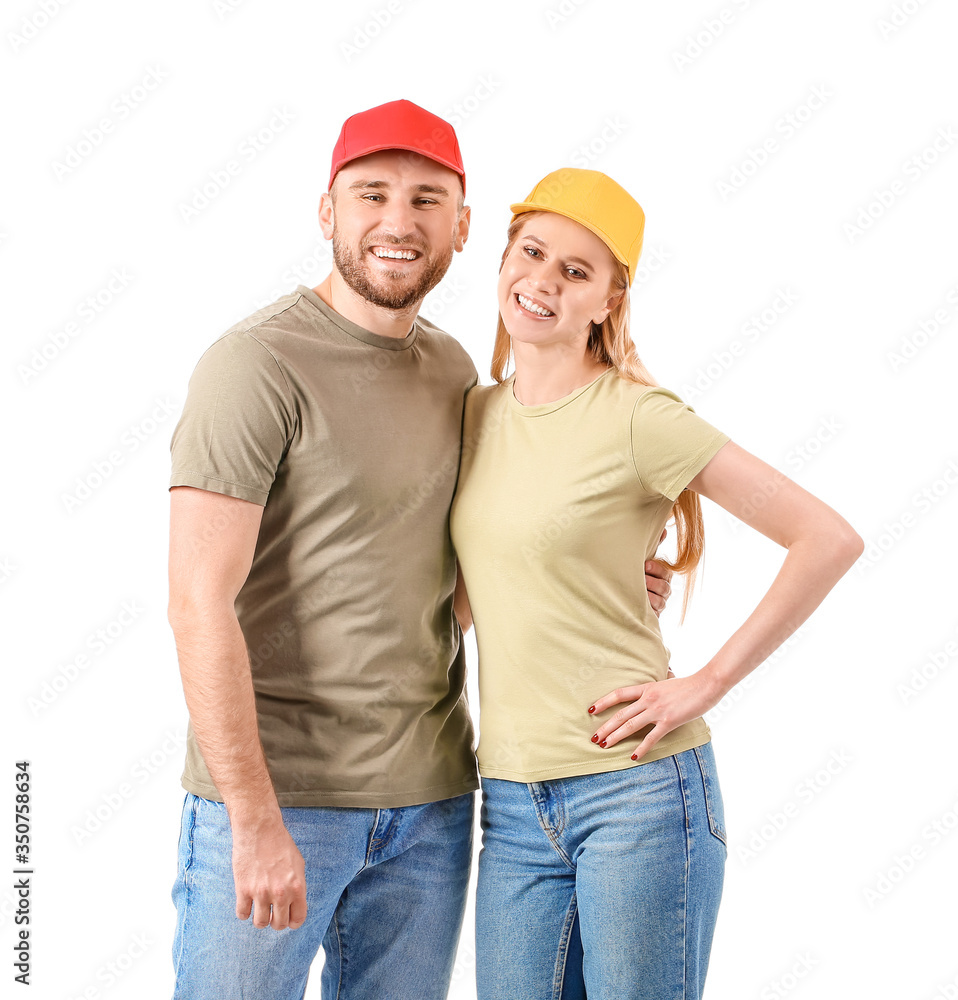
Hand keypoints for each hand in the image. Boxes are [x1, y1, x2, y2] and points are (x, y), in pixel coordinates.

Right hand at [231, 816, 306, 930]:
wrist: (259, 829)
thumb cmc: (280, 844)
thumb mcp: (298, 864)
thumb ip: (297, 886)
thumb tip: (294, 904)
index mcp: (297, 887)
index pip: (298, 919)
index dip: (292, 921)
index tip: (286, 918)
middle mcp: (281, 893)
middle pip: (279, 925)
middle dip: (275, 921)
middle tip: (271, 912)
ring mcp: (261, 892)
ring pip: (260, 923)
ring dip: (259, 918)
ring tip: (259, 907)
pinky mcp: (243, 889)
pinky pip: (242, 915)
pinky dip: (244, 911)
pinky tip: (246, 901)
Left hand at [588, 671, 720, 760]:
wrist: (706, 685)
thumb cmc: (690, 684)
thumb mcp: (668, 681)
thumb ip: (660, 683)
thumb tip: (661, 678)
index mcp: (647, 688)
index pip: (619, 694)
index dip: (603, 702)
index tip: (591, 709)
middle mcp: (648, 699)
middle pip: (621, 713)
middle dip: (605, 727)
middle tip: (594, 738)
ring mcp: (658, 710)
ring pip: (630, 725)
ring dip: (615, 736)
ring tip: (604, 745)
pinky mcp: (669, 722)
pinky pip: (651, 738)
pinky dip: (641, 748)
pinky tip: (633, 756)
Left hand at [644, 528, 672, 616]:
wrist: (622, 598)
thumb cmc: (636, 574)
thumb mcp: (643, 561)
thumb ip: (654, 546)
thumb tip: (664, 530)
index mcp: (663, 576)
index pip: (666, 572)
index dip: (657, 569)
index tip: (646, 565)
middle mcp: (664, 590)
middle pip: (664, 587)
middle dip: (653, 582)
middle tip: (641, 579)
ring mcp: (659, 604)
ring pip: (660, 601)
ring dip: (650, 595)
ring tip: (639, 591)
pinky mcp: (653, 616)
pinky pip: (654, 613)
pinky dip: (648, 608)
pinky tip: (638, 603)